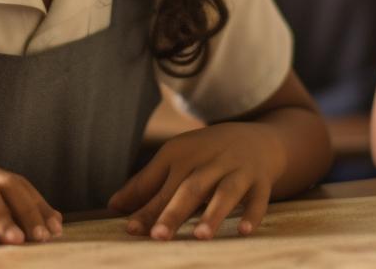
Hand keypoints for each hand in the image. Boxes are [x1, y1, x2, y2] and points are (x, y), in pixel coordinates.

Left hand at [109, 122, 282, 240]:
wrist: (256, 139)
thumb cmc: (206, 155)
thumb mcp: (175, 160)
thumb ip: (146, 184)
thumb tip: (114, 206)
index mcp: (182, 154)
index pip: (161, 184)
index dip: (146, 207)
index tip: (131, 229)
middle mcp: (209, 161)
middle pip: (190, 189)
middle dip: (173, 212)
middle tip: (158, 236)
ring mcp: (237, 170)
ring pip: (225, 192)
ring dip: (213, 214)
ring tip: (200, 236)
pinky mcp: (261, 181)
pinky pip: (258, 199)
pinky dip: (252, 214)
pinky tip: (243, 231)